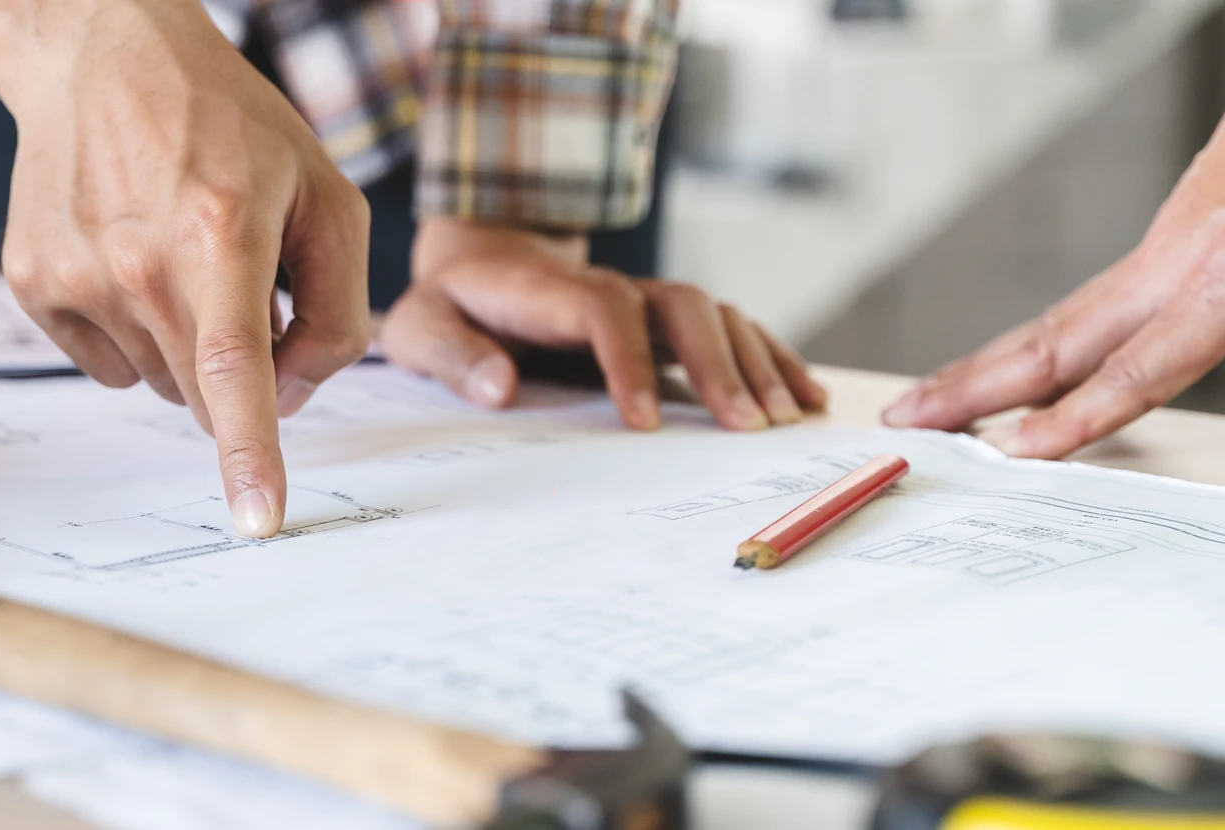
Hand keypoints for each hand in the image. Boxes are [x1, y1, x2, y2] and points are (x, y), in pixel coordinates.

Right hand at [0, 0, 371, 535]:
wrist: (103, 57)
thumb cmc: (231, 126)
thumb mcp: (326, 194)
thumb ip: (339, 308)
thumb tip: (294, 397)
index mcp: (221, 232)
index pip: (237, 365)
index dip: (251, 452)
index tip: (259, 521)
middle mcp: (139, 261)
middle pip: (210, 390)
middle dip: (246, 366)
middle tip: (246, 281)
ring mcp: (76, 275)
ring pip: (163, 382)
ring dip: (189, 345)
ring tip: (183, 252)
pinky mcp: (35, 283)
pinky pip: (110, 363)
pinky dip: (136, 331)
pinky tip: (133, 258)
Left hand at [384, 218, 825, 428]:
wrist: (478, 264)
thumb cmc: (450, 306)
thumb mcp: (420, 327)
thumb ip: (452, 355)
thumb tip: (500, 387)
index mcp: (546, 291)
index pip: (602, 309)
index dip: (627, 360)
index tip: (643, 422)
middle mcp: (608, 286)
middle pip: (681, 304)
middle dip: (718, 364)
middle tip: (747, 427)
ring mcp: (643, 300)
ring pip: (715, 314)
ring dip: (755, 363)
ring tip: (784, 420)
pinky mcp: (664, 322)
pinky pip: (728, 330)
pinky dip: (770, 358)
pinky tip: (804, 397)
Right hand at [884, 0, 1224, 472]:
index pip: (1145, 364)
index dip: (1081, 416)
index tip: (1019, 454)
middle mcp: (1176, 263)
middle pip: (1056, 340)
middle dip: (975, 387)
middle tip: (904, 424)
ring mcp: (1158, 253)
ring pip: (1055, 322)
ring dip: (985, 367)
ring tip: (924, 406)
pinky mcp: (1161, 247)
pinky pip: (1080, 309)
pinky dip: (1029, 348)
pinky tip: (1008, 375)